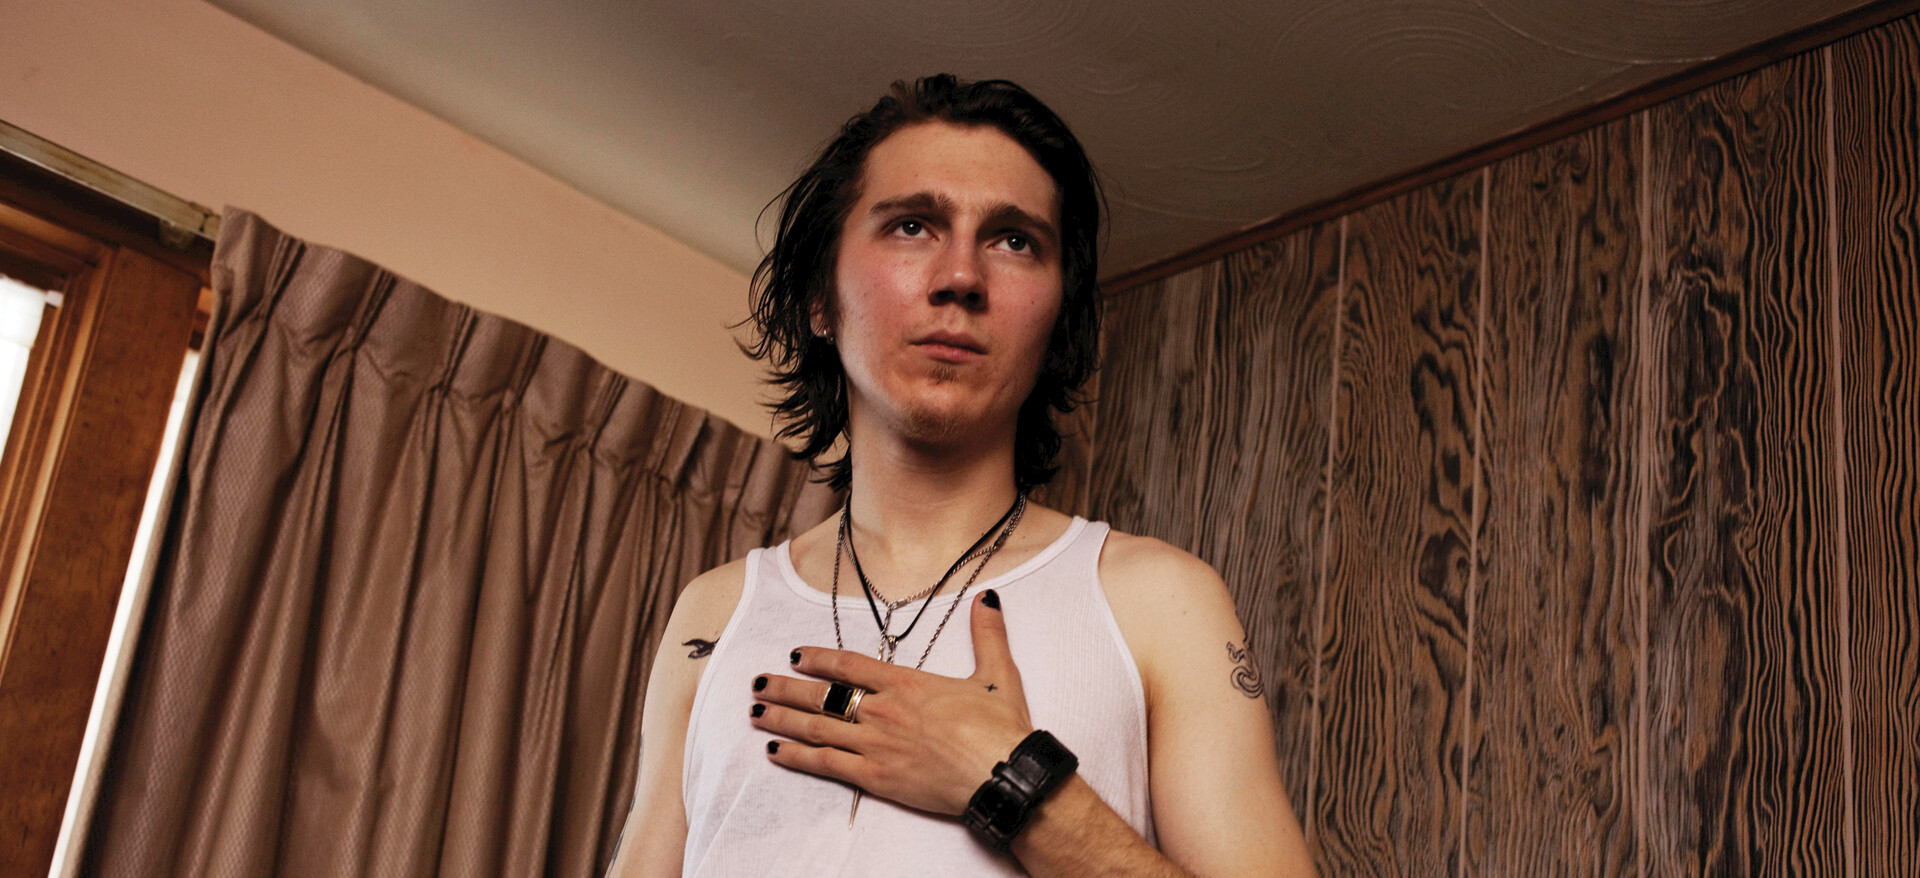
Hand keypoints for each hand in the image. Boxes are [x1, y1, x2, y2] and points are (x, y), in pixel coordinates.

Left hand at [749, 590, 1032, 814]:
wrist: (1004, 777)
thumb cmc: (1000, 730)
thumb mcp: (997, 675)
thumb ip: (987, 636)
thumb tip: (987, 600)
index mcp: (907, 684)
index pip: (849, 664)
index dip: (818, 658)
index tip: (794, 655)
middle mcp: (883, 711)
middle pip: (821, 696)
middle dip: (784, 689)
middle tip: (756, 683)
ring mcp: (875, 745)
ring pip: (816, 728)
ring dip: (781, 719)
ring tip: (755, 713)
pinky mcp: (875, 778)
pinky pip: (826, 765)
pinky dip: (797, 757)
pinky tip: (775, 752)